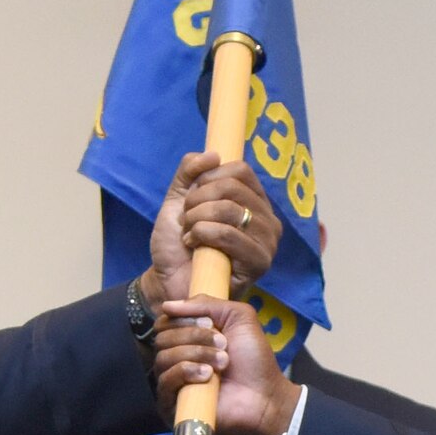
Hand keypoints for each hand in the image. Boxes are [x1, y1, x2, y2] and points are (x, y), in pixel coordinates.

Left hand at [140, 153, 281, 308]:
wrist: (167, 280)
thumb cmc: (177, 243)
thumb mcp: (178, 198)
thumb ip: (190, 171)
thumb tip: (213, 154)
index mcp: (254, 201)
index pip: (240, 170)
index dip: (208, 178)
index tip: (191, 197)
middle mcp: (268, 220)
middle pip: (233, 187)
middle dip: (197, 201)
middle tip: (186, 219)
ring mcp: (268, 242)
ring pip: (229, 209)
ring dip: (196, 219)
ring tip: (189, 234)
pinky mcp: (260, 263)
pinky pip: (227, 234)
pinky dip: (201, 235)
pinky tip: (194, 248)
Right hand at [151, 296, 300, 434]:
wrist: (265, 394)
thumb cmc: (253, 359)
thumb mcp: (237, 317)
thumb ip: (206, 303)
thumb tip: (168, 305)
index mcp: (186, 339)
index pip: (164, 323)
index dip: (184, 319)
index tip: (211, 323)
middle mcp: (175, 359)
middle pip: (162, 338)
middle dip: (194, 336)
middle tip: (223, 344)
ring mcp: (172, 383)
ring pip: (164, 358)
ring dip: (196, 354)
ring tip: (222, 362)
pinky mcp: (172, 405)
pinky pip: (164, 381)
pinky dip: (186, 372)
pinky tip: (208, 376)